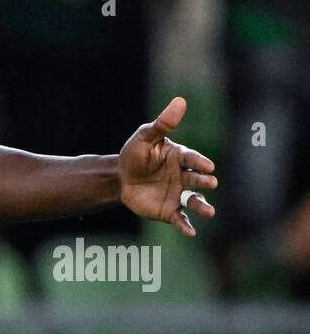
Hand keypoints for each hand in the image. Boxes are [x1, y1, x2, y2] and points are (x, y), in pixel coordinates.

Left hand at [118, 97, 217, 237]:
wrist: (120, 178)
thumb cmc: (135, 154)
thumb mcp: (144, 137)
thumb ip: (162, 124)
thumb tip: (180, 101)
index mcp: (180, 157)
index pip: (192, 159)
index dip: (200, 162)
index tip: (208, 166)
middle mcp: (183, 176)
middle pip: (196, 180)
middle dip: (204, 182)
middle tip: (211, 183)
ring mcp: (177, 194)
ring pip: (193, 201)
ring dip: (202, 206)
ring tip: (210, 213)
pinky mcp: (169, 211)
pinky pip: (179, 219)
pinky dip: (185, 226)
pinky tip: (191, 232)